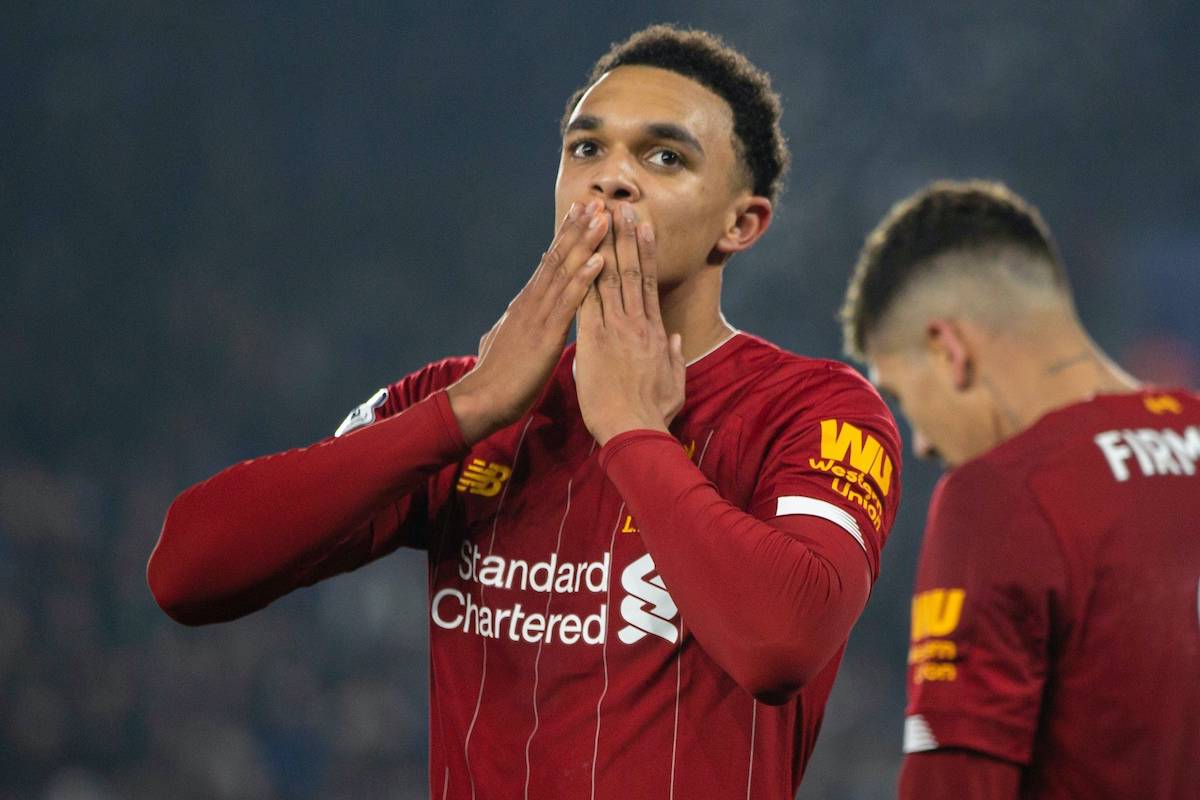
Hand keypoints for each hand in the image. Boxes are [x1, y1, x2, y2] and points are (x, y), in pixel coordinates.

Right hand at [448, 200, 609, 442]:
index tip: (580, 214)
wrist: (481, 400)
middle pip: (558, 257)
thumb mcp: (507, 343)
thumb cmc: (497, 379)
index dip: (565, 237)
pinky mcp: (546, 334)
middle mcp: (532, 302)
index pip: (549, 263)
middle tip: (596, 201)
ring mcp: (538, 315)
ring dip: (585, 243)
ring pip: (565, 271)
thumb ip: (513, 326)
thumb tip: (511, 318)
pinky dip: (584, 279)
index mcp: (527, 305)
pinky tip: (599, 261)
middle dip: (578, 228)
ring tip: (602, 218)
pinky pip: (569, 302)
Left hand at [575, 202, 685, 445]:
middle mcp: (637, 324)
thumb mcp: (674, 383)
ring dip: (607, 245)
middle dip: (626, 238)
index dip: (645, 253)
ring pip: (611, 278)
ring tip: (605, 218)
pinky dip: (586, 275)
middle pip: (631, 272)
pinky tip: (582, 253)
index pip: (648, 284)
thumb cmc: (652, 415)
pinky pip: (589, 301)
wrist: (634, 432)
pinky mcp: (595, 341)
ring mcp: (617, 330)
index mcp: (654, 333)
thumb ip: (674, 357)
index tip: (642, 228)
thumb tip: (675, 339)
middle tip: (623, 207)